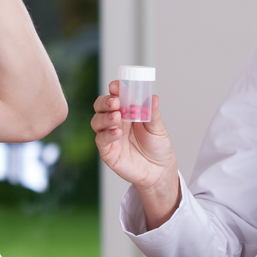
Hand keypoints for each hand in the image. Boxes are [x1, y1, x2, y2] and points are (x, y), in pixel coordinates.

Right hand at [91, 81, 179, 227]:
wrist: (159, 171)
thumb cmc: (158, 147)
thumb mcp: (158, 128)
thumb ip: (152, 113)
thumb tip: (153, 97)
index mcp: (127, 111)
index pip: (116, 95)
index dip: (114, 89)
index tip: (116, 86)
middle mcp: (116, 121)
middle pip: (101, 106)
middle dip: (105, 101)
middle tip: (115, 102)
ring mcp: (110, 136)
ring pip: (97, 121)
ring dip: (105, 117)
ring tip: (117, 117)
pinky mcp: (108, 151)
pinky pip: (100, 140)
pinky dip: (106, 134)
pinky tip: (117, 133)